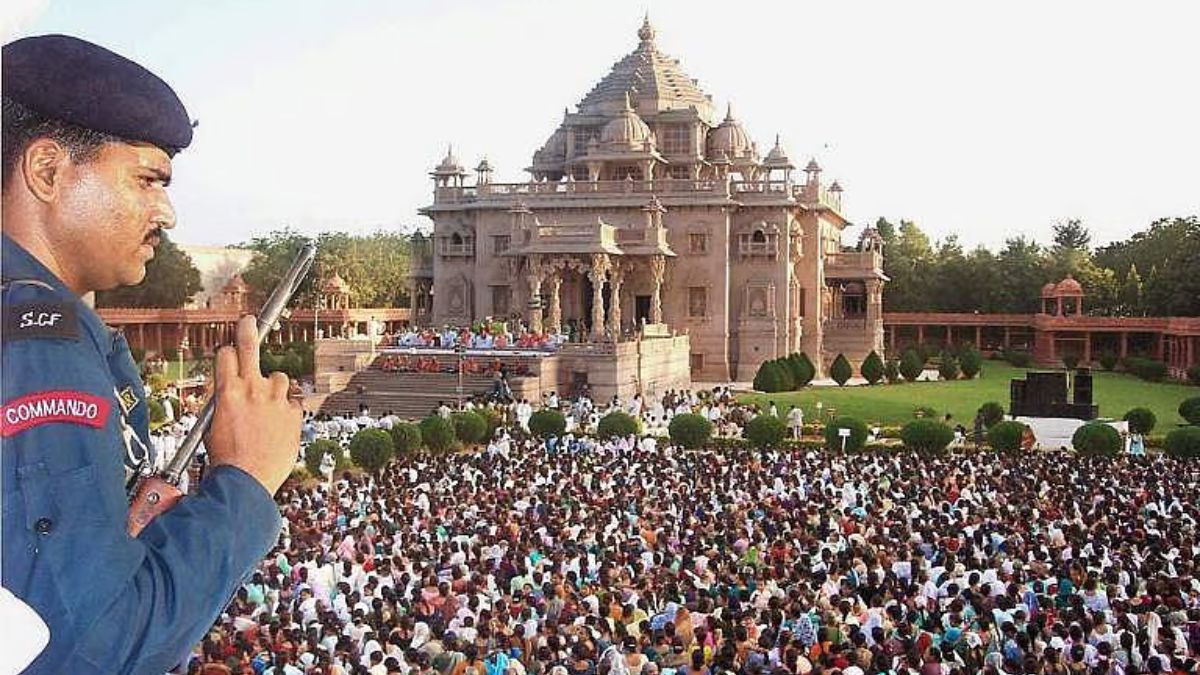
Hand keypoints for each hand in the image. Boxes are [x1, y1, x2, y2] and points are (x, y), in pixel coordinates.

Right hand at [207, 315, 301, 493]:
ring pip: (280, 378)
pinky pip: (293, 403)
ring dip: (274, 388)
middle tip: (247, 321)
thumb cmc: (227, 459)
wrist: (248, 481)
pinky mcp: (294, 413)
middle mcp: (253, 390)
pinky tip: (279, 427)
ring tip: (268, 410)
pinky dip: (287, 411)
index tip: (232, 349)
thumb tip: (228, 395)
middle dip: (247, 331)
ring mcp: (275, 400)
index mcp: (227, 393)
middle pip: (250, 349)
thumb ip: (224, 404)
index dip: (229, 354)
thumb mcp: (212, 427)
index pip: (227, 356)